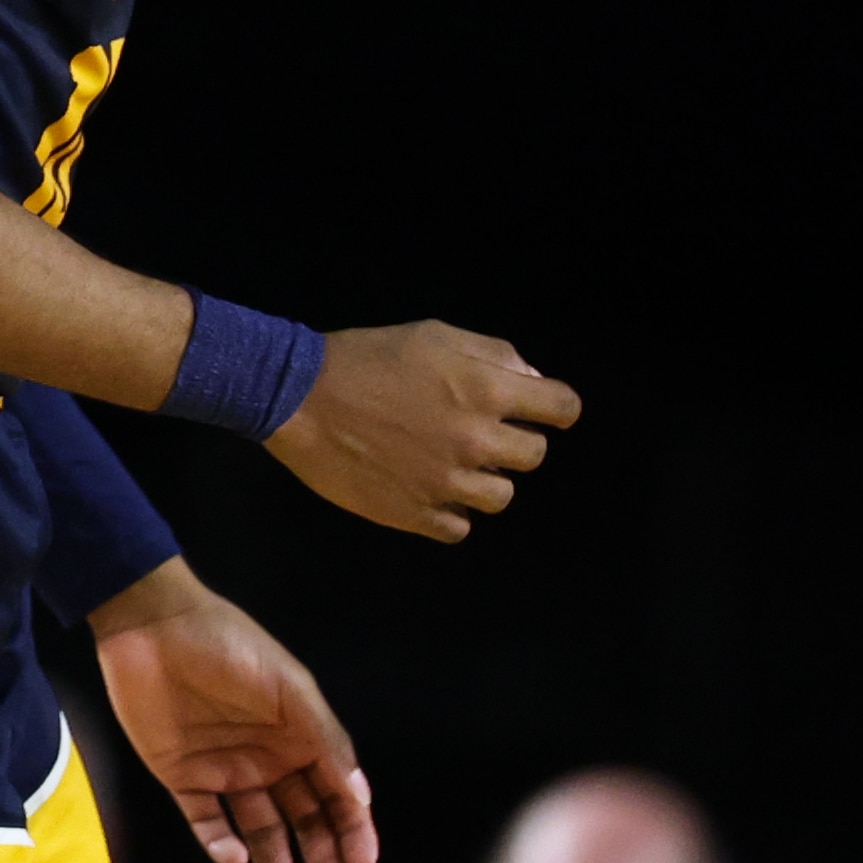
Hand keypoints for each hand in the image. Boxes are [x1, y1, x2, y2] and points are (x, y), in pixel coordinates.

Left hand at [88, 563, 374, 862]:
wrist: (150, 624)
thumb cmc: (228, 645)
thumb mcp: (286, 686)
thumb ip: (322, 738)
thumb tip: (359, 796)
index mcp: (299, 735)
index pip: (335, 793)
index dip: (352, 829)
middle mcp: (269, 759)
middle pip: (303, 823)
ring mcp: (227, 771)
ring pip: (260, 834)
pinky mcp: (183, 777)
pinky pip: (208, 822)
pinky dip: (222, 845)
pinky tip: (236, 857)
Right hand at [266, 321, 579, 541]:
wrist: (300, 398)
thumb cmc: (368, 356)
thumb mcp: (434, 335)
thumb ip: (493, 354)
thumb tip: (533, 382)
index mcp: (486, 391)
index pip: (562, 408)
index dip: (554, 407)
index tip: (537, 410)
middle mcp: (477, 441)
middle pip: (534, 457)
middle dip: (514, 441)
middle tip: (477, 430)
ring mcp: (448, 484)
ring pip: (501, 497)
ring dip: (484, 479)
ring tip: (448, 461)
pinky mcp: (417, 515)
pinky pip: (459, 527)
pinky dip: (450, 511)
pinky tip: (426, 488)